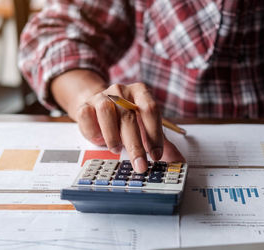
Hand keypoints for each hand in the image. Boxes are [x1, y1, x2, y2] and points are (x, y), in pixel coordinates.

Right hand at [51, 70, 184, 172]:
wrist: (99, 107)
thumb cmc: (126, 119)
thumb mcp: (146, 127)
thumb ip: (162, 143)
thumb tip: (178, 162)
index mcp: (141, 92)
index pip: (150, 109)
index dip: (154, 134)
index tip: (156, 155)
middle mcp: (121, 91)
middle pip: (129, 116)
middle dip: (136, 145)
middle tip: (140, 165)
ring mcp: (102, 96)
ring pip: (106, 112)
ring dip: (113, 136)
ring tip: (117, 149)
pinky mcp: (85, 105)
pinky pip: (87, 116)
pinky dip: (94, 132)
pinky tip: (101, 140)